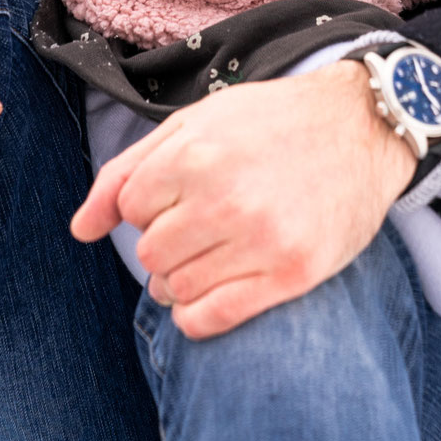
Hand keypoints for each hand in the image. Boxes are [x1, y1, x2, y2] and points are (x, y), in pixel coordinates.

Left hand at [71, 61, 414, 339]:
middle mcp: (225, 199)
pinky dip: (197, 317)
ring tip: (211, 252)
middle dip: (164, 242)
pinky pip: (214, 318)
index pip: (131, 210)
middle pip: (151, 254)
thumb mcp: (194, 123)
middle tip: (197, 224)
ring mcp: (262, 240)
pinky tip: (209, 293)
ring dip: (181, 279)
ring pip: (177, 289)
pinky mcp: (293, 273)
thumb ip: (128, 171)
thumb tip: (80, 230)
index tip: (178, 194)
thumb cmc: (270, 122)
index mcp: (196, 154)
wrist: (360, 127)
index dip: (149, 205)